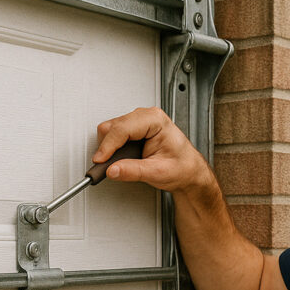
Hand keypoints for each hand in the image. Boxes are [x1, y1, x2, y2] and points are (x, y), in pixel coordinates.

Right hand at [94, 107, 209, 194]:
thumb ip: (133, 171)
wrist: (189, 171)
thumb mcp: (158, 172)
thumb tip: (112, 170)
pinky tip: (118, 158)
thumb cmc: (182, 166)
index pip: (123, 128)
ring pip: (110, 129)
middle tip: (106, 165)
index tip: (100, 160)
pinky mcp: (134, 129)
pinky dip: (111, 147)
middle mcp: (146, 116)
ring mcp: (139, 121)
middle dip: (107, 147)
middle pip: (113, 127)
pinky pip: (113, 134)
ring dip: (108, 147)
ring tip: (115, 163)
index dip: (108, 146)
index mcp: (156, 120)